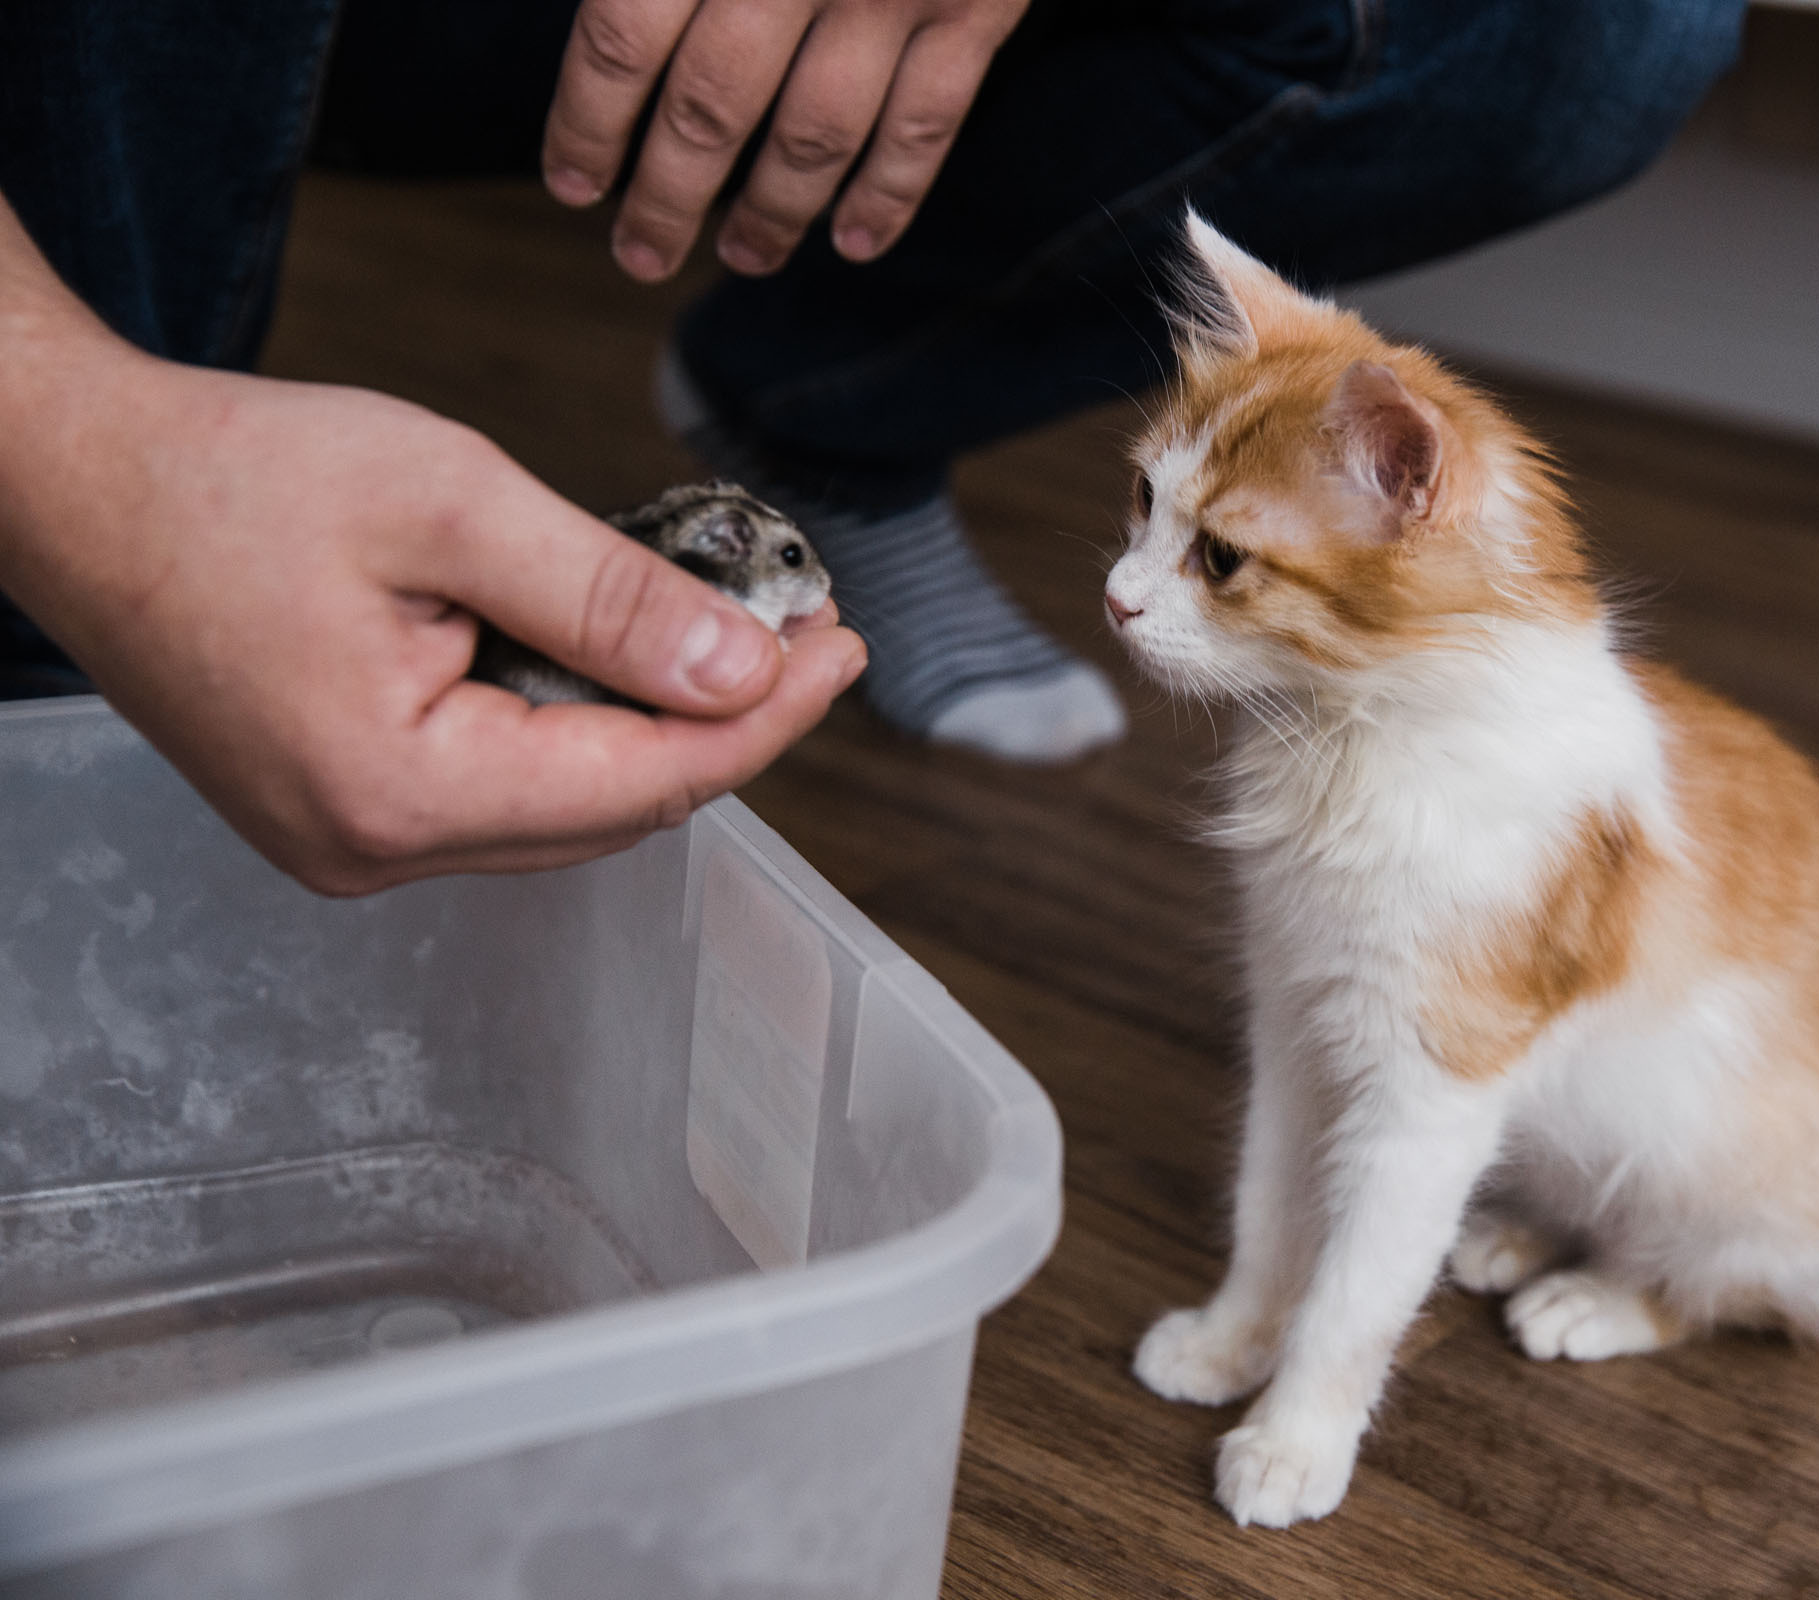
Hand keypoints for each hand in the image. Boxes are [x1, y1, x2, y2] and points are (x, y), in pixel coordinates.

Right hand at [0, 306, 863, 894]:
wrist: (72, 481)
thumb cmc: (229, 475)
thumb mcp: (447, 501)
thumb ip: (607, 595)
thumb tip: (746, 668)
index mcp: (396, 792)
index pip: (648, 781)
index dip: (766, 718)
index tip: (845, 646)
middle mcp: (373, 852)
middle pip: (617, 808)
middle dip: (727, 722)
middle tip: (809, 629)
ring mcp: (352, 843)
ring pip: (568, 805)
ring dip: (658, 725)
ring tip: (735, 634)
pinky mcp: (344, 810)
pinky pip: (506, 789)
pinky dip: (581, 727)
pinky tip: (623, 659)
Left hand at [543, 0, 1029, 282]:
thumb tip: (599, 16)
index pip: (621, 37)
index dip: (588, 123)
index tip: (572, 183)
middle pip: (712, 106)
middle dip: (668, 196)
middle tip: (639, 256)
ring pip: (817, 133)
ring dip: (772, 212)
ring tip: (742, 256)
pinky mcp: (974, 7)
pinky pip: (928, 123)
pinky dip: (891, 194)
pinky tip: (853, 242)